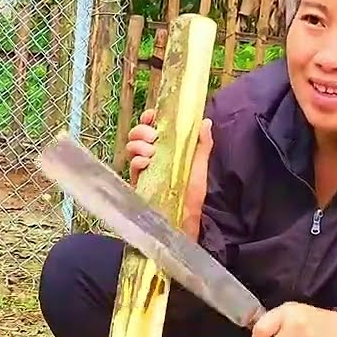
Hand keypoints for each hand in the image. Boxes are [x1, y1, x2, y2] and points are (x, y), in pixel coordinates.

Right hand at [125, 109, 213, 238]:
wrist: (184, 219)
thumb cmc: (192, 195)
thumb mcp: (199, 167)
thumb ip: (202, 144)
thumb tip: (205, 121)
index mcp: (166, 148)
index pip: (152, 126)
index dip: (150, 117)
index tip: (153, 116)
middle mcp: (152, 156)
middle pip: (137, 133)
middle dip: (142, 130)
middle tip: (154, 137)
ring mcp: (143, 169)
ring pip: (131, 147)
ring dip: (139, 144)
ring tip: (151, 152)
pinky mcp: (137, 183)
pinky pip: (131, 166)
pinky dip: (137, 161)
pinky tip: (146, 164)